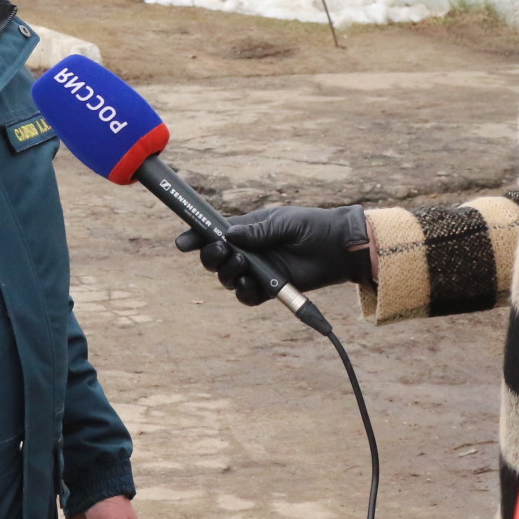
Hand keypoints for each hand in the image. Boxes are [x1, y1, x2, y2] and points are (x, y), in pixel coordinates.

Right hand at [174, 204, 372, 304]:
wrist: (337, 247)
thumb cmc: (310, 226)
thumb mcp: (282, 222)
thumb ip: (256, 231)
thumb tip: (228, 235)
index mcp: (246, 230)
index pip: (214, 233)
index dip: (195, 237)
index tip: (182, 242)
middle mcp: (247, 251)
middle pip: (215, 259)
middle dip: (211, 257)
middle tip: (222, 250)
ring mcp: (257, 271)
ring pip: (227, 279)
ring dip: (227, 273)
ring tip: (241, 264)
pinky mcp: (269, 289)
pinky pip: (247, 296)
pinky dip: (243, 292)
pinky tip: (248, 284)